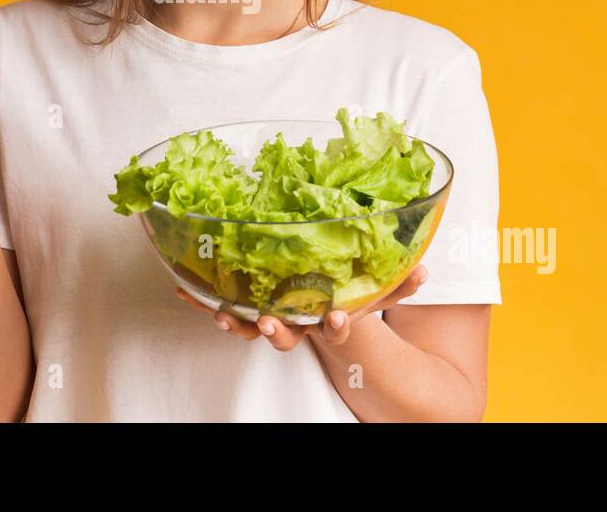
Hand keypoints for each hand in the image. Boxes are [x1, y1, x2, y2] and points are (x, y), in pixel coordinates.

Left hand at [175, 263, 427, 349]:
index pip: (334, 328)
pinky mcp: (247, 311)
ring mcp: (271, 320)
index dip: (334, 326)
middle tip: (271, 323)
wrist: (320, 310)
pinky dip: (203, 300)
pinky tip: (183, 289)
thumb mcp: (376, 290)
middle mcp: (299, 325)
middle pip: (287, 335)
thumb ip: (398, 284)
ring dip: (239, 322)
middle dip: (277, 331)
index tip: (334, 318)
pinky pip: (224, 308)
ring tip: (226, 315)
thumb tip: (423, 271)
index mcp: (329, 320)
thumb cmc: (347, 294)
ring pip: (253, 328)